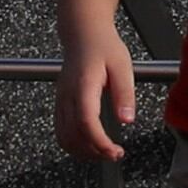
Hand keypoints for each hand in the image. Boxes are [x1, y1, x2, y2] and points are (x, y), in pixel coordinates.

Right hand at [56, 24, 142, 162]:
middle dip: (94, 152)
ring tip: (104, 152)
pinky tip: (89, 146)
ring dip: (82, 151)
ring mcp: (61, 100)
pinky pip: (61, 131)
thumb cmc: (103, 46)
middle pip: (73, 135)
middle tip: (115, 154)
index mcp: (83, 86)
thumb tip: (127, 120)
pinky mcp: (60, 103)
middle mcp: (67, 96)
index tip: (115, 151)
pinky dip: (73, 144)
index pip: (86, 122)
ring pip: (64, 137)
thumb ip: (125, 94)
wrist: (83, 33)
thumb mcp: (122, 66)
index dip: (99, 142)